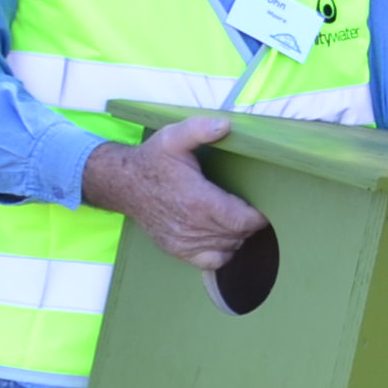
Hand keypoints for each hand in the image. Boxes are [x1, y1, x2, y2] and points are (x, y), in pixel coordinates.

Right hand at [79, 116, 267, 269]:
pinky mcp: (177, 249)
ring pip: (228, 248)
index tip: (264, 205)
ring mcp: (184, 241)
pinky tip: (225, 237)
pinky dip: (224, 253)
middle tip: (253, 209)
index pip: (243, 220)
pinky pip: (211, 262)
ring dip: (239, 236)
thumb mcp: (173, 137)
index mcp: (198, 201)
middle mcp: (192, 226)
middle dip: (250, 224)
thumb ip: (199, 129)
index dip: (259, 216)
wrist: (123, 183)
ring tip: (239, 220)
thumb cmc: (152, 160)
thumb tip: (225, 125)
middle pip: (238, 235)